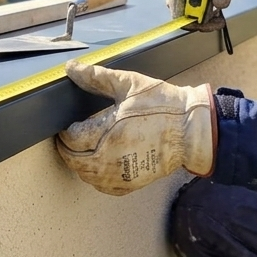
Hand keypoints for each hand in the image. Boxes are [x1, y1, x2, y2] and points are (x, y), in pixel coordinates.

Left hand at [56, 61, 215, 195]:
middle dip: (67, 148)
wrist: (192, 129)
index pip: (71, 138)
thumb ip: (97, 77)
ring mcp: (121, 174)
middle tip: (68, 137)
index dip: (65, 131)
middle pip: (73, 160)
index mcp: (108, 132)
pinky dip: (95, 179)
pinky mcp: (132, 183)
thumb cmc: (164, 106)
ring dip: (79, 164)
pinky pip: (104, 188)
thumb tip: (72, 69)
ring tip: (81, 150)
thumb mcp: (129, 84)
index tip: (67, 125)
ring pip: (86, 176)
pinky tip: (98, 166)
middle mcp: (111, 158)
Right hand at [166, 0, 248, 29]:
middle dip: (196, 19)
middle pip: (177, 8)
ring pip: (183, 8)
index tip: (203, 24)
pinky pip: (188, 5)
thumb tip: (218, 6)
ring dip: (200, 17)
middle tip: (217, 21)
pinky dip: (201, 12)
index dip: (183, 15)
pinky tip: (215, 9)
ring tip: (218, 15)